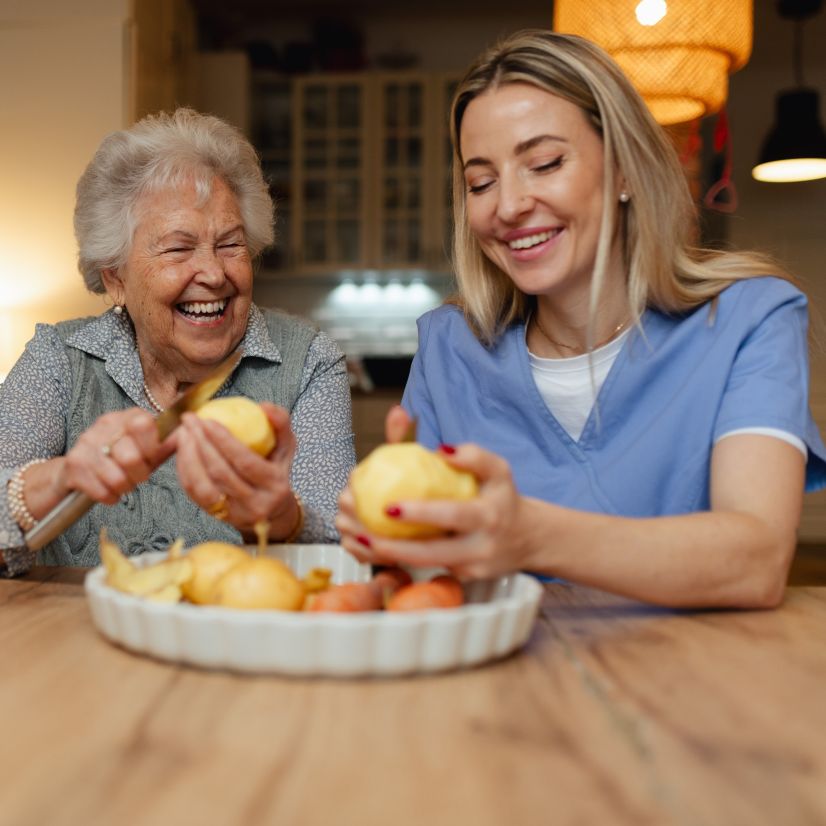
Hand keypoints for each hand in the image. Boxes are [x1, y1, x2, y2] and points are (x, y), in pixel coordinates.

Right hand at [49, 409, 171, 506]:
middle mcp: (104, 425)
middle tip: (137, 477)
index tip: (150, 458)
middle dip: (139, 475)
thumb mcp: (145, 449)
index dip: (151, 448)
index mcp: (127, 417)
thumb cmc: (120, 457)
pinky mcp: (73, 464)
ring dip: (124, 487)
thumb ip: (165, 444)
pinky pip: (101, 491)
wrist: (76, 470)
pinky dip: (110, 497)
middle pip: (131, 457)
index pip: (143, 425)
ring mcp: (86, 443)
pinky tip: (108, 491)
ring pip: (116, 477)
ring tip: (122, 483)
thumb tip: (187, 433)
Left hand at [174, 402, 299, 538]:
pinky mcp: (218, 517)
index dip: (223, 440)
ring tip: (183, 434)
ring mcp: (235, 514)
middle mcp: (256, 504)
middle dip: (201, 443)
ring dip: (188, 457)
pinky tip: (183, 452)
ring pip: (203, 486)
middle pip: (221, 473)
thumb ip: (281, 422)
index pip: (245, 461)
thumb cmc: (277, 471)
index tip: (207, 420)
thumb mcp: (286, 446)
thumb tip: (264, 406)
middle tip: (189, 420)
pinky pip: (195, 494)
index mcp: (275, 484)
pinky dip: (185, 471)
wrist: (273, 511)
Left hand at [336, 406, 531, 578]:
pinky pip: (426, 570)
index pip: (454, 516)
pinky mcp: (463, 579)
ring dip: (388, 555)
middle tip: (361, 529)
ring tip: (357, 538)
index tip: (390, 506)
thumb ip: (472, 455)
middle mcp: (481, 547)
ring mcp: (471, 568)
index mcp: (489, 515)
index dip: (423, 513)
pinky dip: (397, 560)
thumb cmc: (503, 497)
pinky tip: (371, 546)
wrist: (529, 539)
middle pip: (433, 553)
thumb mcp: (498, 469)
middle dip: (395, 546)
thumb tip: (440, 449)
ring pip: (424, 566)